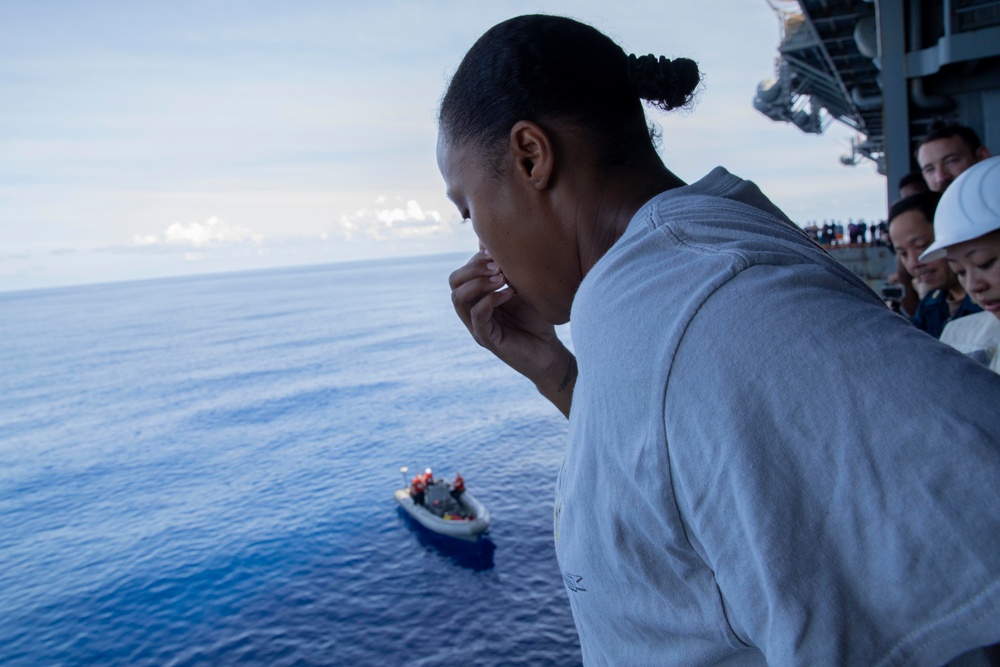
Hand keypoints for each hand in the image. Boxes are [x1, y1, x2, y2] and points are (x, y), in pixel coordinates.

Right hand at [449, 250, 574, 415]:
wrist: (550, 352)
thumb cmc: (537, 320)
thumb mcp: (524, 288)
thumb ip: (510, 270)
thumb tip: (497, 243)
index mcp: (477, 298)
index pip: (462, 273)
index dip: (476, 260)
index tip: (498, 253)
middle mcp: (472, 312)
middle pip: (454, 283)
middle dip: (474, 268)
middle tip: (498, 264)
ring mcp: (477, 327)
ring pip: (459, 298)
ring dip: (479, 282)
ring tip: (502, 277)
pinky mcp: (488, 340)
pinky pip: (477, 316)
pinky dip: (491, 300)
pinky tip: (509, 293)